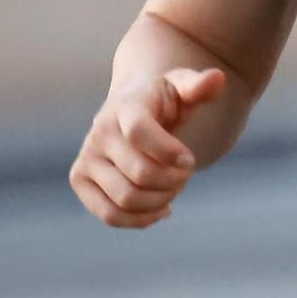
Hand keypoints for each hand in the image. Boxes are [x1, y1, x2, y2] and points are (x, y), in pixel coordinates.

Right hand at [69, 67, 225, 228]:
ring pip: (126, 199)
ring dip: (160, 200)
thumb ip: (199, 86)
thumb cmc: (163, 99)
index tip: (190, 160)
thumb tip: (217, 78)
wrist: (129, 108)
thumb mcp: (182, 86)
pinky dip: (141, 219)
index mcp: (125, 107)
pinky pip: (110, 215)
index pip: (140, 133)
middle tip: (185, 173)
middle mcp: (99, 132)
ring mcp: (85, 158)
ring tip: (173, 188)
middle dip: (173, 181)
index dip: (169, 152)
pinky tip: (162, 208)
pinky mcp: (80, 180)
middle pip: (140, 174)